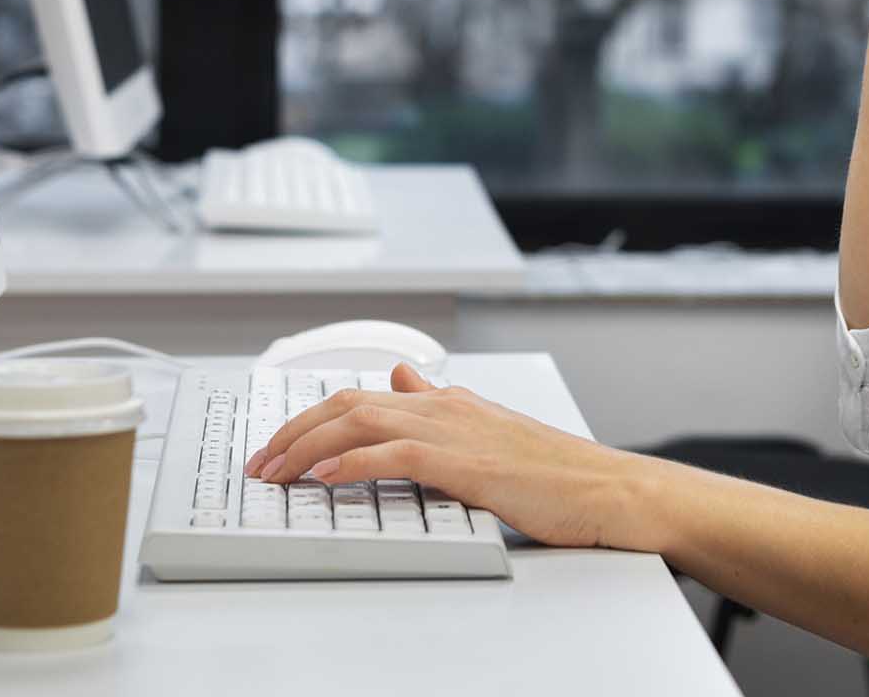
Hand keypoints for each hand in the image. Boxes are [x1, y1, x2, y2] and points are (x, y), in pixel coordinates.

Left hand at [240, 362, 655, 549]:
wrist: (608, 488)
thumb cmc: (556, 471)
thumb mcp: (488, 430)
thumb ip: (439, 408)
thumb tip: (401, 382)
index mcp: (449, 401)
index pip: (363, 396)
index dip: (312, 418)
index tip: (280, 445)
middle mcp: (445, 406)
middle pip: (348, 402)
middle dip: (294, 430)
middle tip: (260, 461)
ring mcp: (454, 431)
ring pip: (360, 421)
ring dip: (306, 445)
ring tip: (274, 470)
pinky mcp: (465, 462)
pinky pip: (393, 454)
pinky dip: (350, 461)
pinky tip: (322, 475)